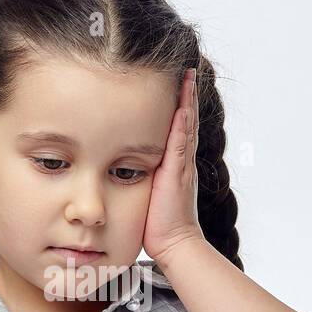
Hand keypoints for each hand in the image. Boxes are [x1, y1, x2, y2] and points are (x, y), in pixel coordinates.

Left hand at [143, 67, 206, 263]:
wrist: (174, 243)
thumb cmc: (158, 224)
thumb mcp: (147, 192)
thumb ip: (140, 176)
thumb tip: (124, 167)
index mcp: (174, 164)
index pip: (177, 128)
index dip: (178, 106)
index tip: (177, 83)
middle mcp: (181, 160)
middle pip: (186, 119)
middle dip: (186, 94)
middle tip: (187, 69)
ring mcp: (182, 164)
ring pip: (186, 124)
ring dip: (187, 99)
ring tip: (188, 75)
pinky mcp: (177, 171)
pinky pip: (182, 139)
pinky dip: (184, 119)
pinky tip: (183, 102)